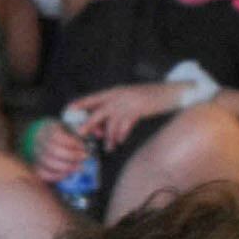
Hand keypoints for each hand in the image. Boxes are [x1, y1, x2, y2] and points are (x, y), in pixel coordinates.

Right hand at [30, 119, 93, 183]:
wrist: (40, 136)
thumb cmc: (59, 132)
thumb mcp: (69, 125)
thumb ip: (84, 128)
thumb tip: (99, 133)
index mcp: (49, 130)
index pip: (59, 137)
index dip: (73, 143)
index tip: (84, 146)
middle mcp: (41, 142)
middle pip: (55, 151)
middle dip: (73, 156)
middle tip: (85, 157)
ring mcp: (37, 155)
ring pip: (49, 163)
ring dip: (67, 167)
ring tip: (79, 167)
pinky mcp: (36, 166)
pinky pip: (44, 174)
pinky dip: (56, 176)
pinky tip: (68, 174)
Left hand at [68, 82, 191, 149]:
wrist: (171, 93)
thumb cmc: (149, 97)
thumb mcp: (129, 99)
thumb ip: (116, 109)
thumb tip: (101, 126)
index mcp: (115, 91)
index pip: (93, 98)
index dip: (80, 104)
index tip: (68, 111)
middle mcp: (120, 95)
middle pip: (99, 111)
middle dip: (89, 124)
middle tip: (81, 134)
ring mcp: (129, 102)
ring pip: (112, 122)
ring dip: (109, 137)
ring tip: (109, 147)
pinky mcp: (139, 109)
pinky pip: (125, 125)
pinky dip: (122, 135)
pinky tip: (120, 141)